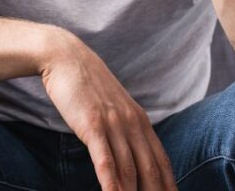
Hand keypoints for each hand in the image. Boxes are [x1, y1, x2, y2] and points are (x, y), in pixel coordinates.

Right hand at [41, 32, 175, 190]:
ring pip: (130, 170)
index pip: (162, 161)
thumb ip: (124, 127)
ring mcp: (114, 124)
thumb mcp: (112, 106)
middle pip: (151, 170)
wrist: (66, 57)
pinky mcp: (93, 125)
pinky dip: (111, 184)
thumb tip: (128, 150)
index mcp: (140, 120)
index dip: (169, 186)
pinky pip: (105, 161)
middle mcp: (132, 124)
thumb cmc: (85, 84)